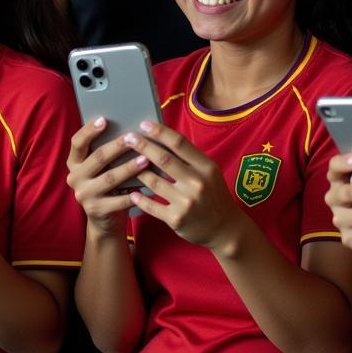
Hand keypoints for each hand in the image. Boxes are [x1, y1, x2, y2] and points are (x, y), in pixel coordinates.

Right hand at [66, 118, 149, 235]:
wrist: (104, 219)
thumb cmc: (108, 184)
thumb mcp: (103, 167)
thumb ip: (108, 151)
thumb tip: (129, 130)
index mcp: (74, 163)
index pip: (77, 143)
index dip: (89, 130)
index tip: (104, 119)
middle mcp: (75, 178)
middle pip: (97, 158)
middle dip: (116, 146)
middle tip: (133, 138)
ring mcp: (84, 195)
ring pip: (109, 178)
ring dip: (129, 168)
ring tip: (145, 159)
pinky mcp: (96, 210)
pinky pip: (118, 200)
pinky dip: (133, 193)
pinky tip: (147, 187)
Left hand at [123, 121, 244, 252]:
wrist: (224, 228)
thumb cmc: (213, 194)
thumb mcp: (209, 172)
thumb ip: (189, 158)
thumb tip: (162, 138)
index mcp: (206, 166)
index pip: (179, 143)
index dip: (160, 132)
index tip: (144, 124)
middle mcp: (197, 182)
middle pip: (164, 159)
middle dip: (143, 146)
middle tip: (128, 138)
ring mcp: (186, 202)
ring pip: (153, 181)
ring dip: (138, 172)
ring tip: (127, 164)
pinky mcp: (176, 219)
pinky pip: (151, 205)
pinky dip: (140, 198)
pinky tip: (132, 192)